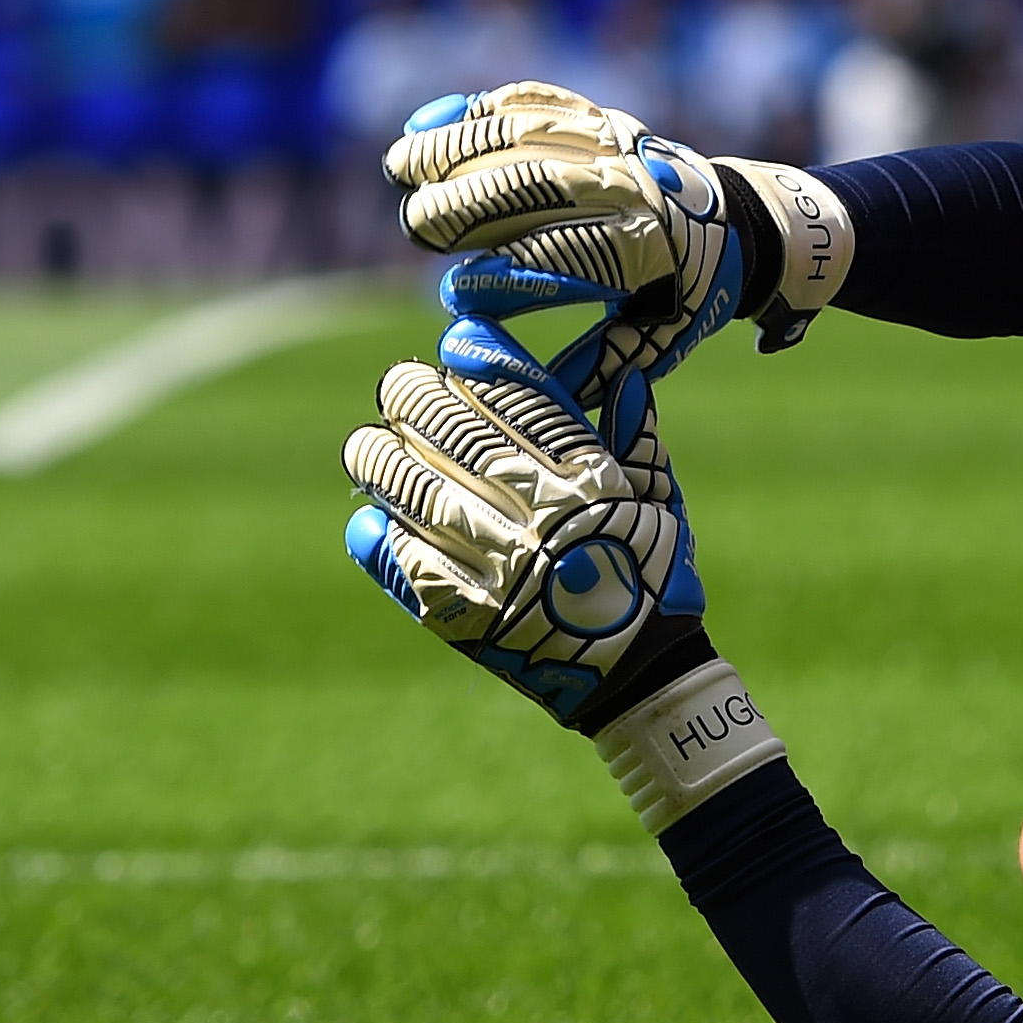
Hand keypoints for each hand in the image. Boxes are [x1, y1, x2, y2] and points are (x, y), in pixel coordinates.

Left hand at [342, 318, 709, 730]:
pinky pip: (412, 568)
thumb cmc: (653, 579)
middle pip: (459, 440)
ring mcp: (498, 567)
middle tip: (395, 387)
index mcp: (586, 482)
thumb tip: (628, 375)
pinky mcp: (468, 617)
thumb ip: (637, 438)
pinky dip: (384, 543)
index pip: (522, 404)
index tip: (453, 345)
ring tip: (362, 448)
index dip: (482, 368)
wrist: (637, 677)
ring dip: (384, 465)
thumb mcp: (661, 502)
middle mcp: (536, 517)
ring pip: (422, 497)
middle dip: (418, 403)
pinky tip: (366, 520)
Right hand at [383, 83, 852, 447]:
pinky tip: (433, 118)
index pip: (567, 259)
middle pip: (539, 186)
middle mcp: (633, 188)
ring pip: (528, 134)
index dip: (508, 279)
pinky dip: (483, 107)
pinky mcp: (601, 119)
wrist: (738, 225)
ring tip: (399, 164)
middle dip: (469, 204)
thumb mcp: (655, 345)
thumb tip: (516, 381)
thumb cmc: (683, 300)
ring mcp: (616, 144)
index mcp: (650, 251)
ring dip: (458, 145)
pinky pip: (538, 102)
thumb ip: (593, 368)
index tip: (457, 297)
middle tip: (413, 226)